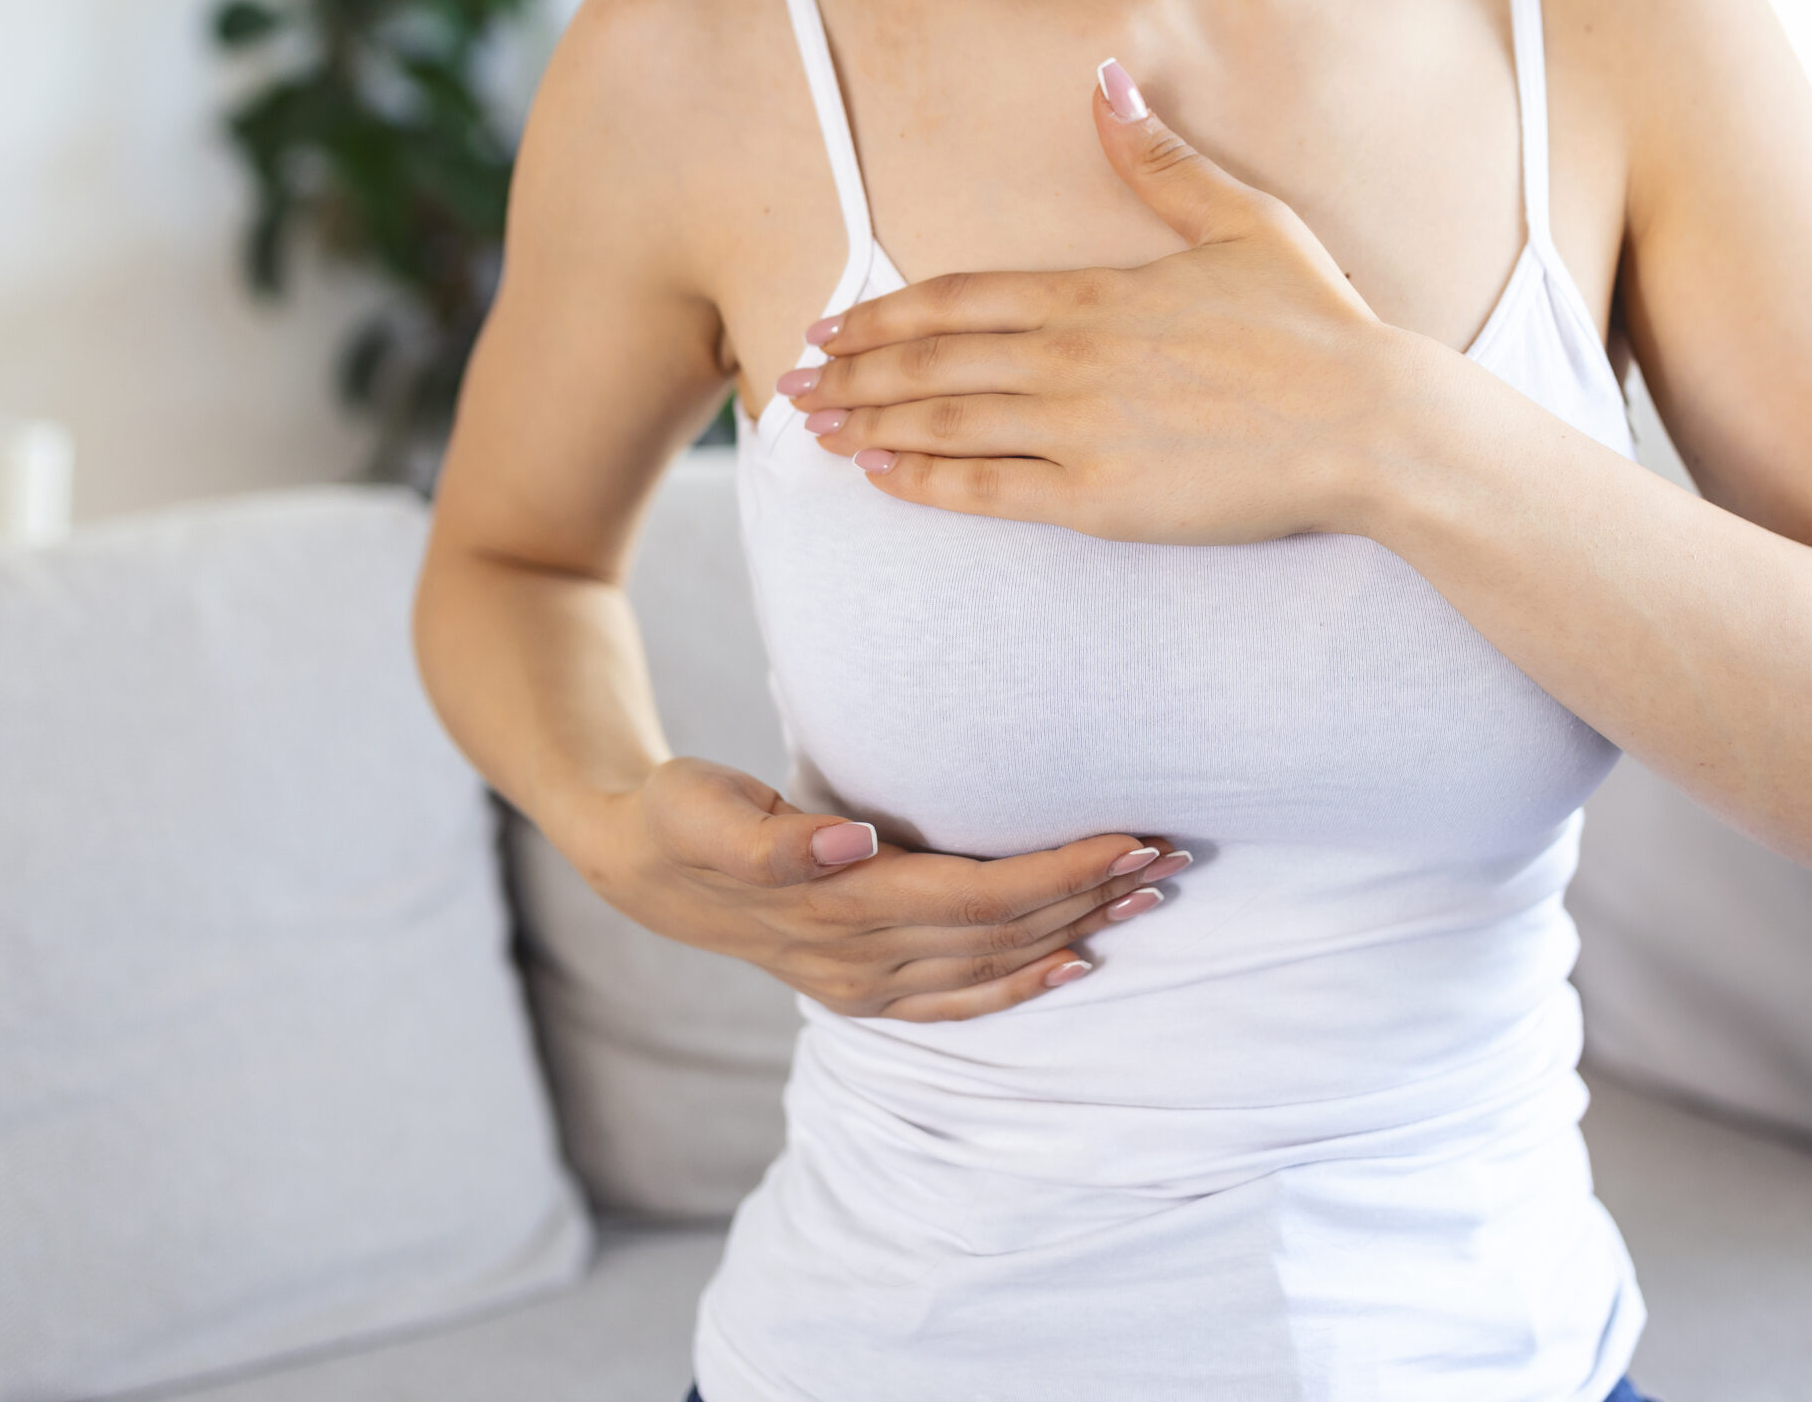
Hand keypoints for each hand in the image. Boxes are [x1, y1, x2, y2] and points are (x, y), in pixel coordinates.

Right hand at [582, 756, 1188, 1022]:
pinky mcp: (865, 990)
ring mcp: (865, 984)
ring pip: (995, 964)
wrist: (637, 868)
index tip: (1128, 839)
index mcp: (838, 909)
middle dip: (1092, 896)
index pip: (977, 896)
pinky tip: (1077, 964)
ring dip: (1078, 931)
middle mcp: (861, 959)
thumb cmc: (681, 817)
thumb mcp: (704, 810)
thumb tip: (848, 840)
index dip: (1058, 872)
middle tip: (1173, 856)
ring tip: (1152, 895)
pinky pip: (961, 1000)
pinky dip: (1024, 985)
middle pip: (1004, 932)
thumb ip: (775, 836)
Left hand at [781, 58, 1419, 544]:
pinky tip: (879, 477)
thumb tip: (1104, 81)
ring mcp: (1078, 432)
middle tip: (791, 382)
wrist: (1368, 422)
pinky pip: (987, 490)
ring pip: (942, 423)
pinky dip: (923, 482)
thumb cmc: (1316, 324)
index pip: (958, 299)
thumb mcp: (1243, 220)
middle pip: (930, 362)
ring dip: (868, 423)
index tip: (834, 323)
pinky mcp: (1099, 500)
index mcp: (1094, 293)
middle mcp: (1068, 359)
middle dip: (851, 371)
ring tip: (812, 431)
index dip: (886, 314)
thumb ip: (1158, 160)